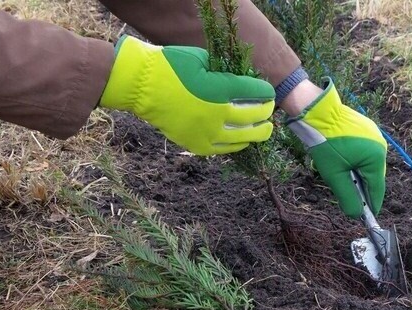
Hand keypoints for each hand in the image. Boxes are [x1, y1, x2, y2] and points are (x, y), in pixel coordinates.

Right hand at [99, 36, 274, 155]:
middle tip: (270, 112)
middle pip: (254, 118)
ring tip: (264, 130)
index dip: (266, 93)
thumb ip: (225, 71)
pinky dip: (236, 145)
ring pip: (242, 137)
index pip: (255, 93)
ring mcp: (207, 132)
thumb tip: (242, 81)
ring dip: (257, 133)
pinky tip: (243, 141)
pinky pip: (223, 149)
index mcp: (220, 89)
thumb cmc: (171, 66)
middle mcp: (218, 114)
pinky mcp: (196, 144)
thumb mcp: (203, 60)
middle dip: (266, 114)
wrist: (141, 86)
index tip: (269, 92)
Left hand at [286, 79, 386, 217]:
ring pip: (369, 164)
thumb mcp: (334, 174)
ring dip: (358, 173)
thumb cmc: (325, 142)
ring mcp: (375, 135)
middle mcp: (380, 146)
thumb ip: (347, 196)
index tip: (367, 217)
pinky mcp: (367, 129)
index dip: (371, 205)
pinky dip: (357, 160)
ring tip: (344, 177)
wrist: (317, 111)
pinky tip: (344, 161)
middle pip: (374, 176)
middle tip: (351, 199)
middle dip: (362, 188)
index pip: (377, 189)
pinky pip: (366, 151)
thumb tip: (356, 215)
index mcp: (376, 158)